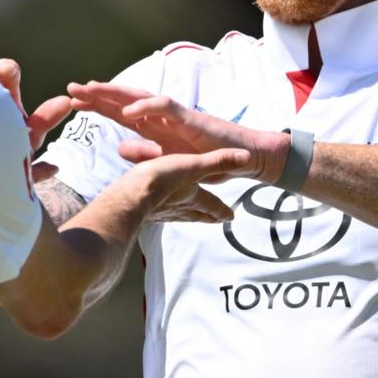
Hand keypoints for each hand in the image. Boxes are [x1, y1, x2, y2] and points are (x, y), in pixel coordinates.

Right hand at [0, 42, 70, 180]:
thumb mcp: (16, 173)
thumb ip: (34, 172)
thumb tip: (56, 168)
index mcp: (20, 127)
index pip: (40, 120)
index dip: (52, 112)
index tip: (64, 103)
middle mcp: (1, 110)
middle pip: (8, 88)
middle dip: (9, 75)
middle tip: (6, 69)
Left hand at [67, 81, 288, 184]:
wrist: (243, 158)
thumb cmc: (207, 160)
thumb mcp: (169, 162)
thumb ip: (145, 155)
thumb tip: (118, 150)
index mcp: (154, 127)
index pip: (120, 113)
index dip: (97, 107)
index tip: (72, 103)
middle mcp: (161, 117)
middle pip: (124, 100)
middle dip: (98, 94)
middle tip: (71, 89)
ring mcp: (176, 116)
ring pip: (141, 97)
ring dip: (116, 94)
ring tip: (93, 91)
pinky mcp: (192, 119)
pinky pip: (167, 108)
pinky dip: (147, 106)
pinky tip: (129, 110)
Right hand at [119, 148, 253, 222]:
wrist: (129, 197)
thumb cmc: (162, 180)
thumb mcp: (193, 165)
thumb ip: (218, 161)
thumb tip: (247, 157)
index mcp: (193, 197)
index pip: (212, 204)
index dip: (222, 210)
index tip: (231, 217)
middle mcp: (179, 207)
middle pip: (197, 214)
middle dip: (207, 216)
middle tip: (215, 221)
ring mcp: (162, 212)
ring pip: (179, 215)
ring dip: (187, 216)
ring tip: (191, 216)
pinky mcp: (145, 212)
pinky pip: (160, 213)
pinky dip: (165, 212)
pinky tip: (160, 210)